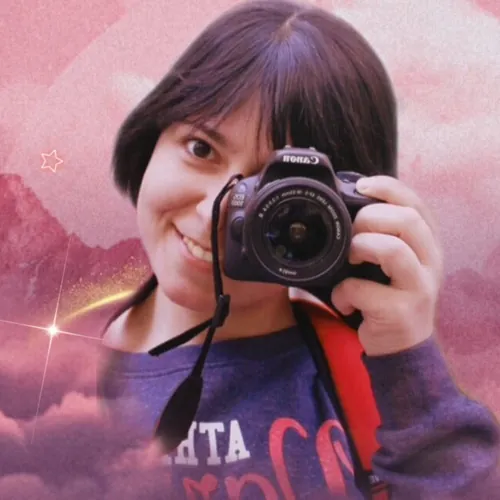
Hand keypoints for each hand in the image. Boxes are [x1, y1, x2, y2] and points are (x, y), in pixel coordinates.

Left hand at [331, 176, 443, 356]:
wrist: (402, 346)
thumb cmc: (389, 295)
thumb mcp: (392, 262)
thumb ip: (382, 235)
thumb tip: (347, 206)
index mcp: (427, 243)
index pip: (415, 203)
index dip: (388, 188)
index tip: (361, 185)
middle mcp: (430, 261)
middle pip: (407, 220)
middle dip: (369, 218)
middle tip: (351, 233)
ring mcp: (419, 287)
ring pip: (393, 250)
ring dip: (360, 247)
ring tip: (349, 259)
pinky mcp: (401, 312)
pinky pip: (364, 290)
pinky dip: (343, 293)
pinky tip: (343, 301)